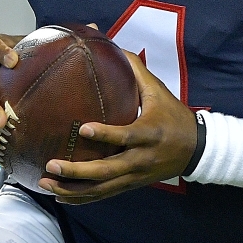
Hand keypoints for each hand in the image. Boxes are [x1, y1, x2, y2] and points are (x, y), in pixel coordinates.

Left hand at [37, 51, 197, 203]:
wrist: (197, 150)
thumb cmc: (175, 116)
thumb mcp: (159, 91)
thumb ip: (135, 71)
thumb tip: (113, 44)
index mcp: (149, 133)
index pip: (125, 136)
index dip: (104, 135)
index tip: (82, 128)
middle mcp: (140, 159)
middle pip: (107, 171)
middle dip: (77, 171)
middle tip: (51, 165)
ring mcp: (135, 175)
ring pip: (102, 188)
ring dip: (73, 189)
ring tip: (46, 184)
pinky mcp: (131, 184)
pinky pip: (104, 195)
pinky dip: (82, 198)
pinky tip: (60, 196)